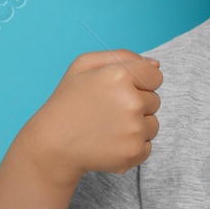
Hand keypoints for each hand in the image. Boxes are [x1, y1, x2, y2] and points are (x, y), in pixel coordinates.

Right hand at [18, 49, 162, 184]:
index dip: (139, 82)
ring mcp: (134, 129)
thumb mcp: (83, 65)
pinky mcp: (134, 152)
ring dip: (137, 125)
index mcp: (120, 76)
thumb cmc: (68, 101)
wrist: (53, 144)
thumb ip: (121, 56)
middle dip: (136, 104)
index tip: (121, 90)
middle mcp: (131, 102)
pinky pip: (148, 145)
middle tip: (108, 110)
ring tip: (109, 127)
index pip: (155, 76)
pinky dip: (132, 146)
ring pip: (153, 124)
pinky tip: (110, 142)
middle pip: (155, 100)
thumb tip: (155, 64)